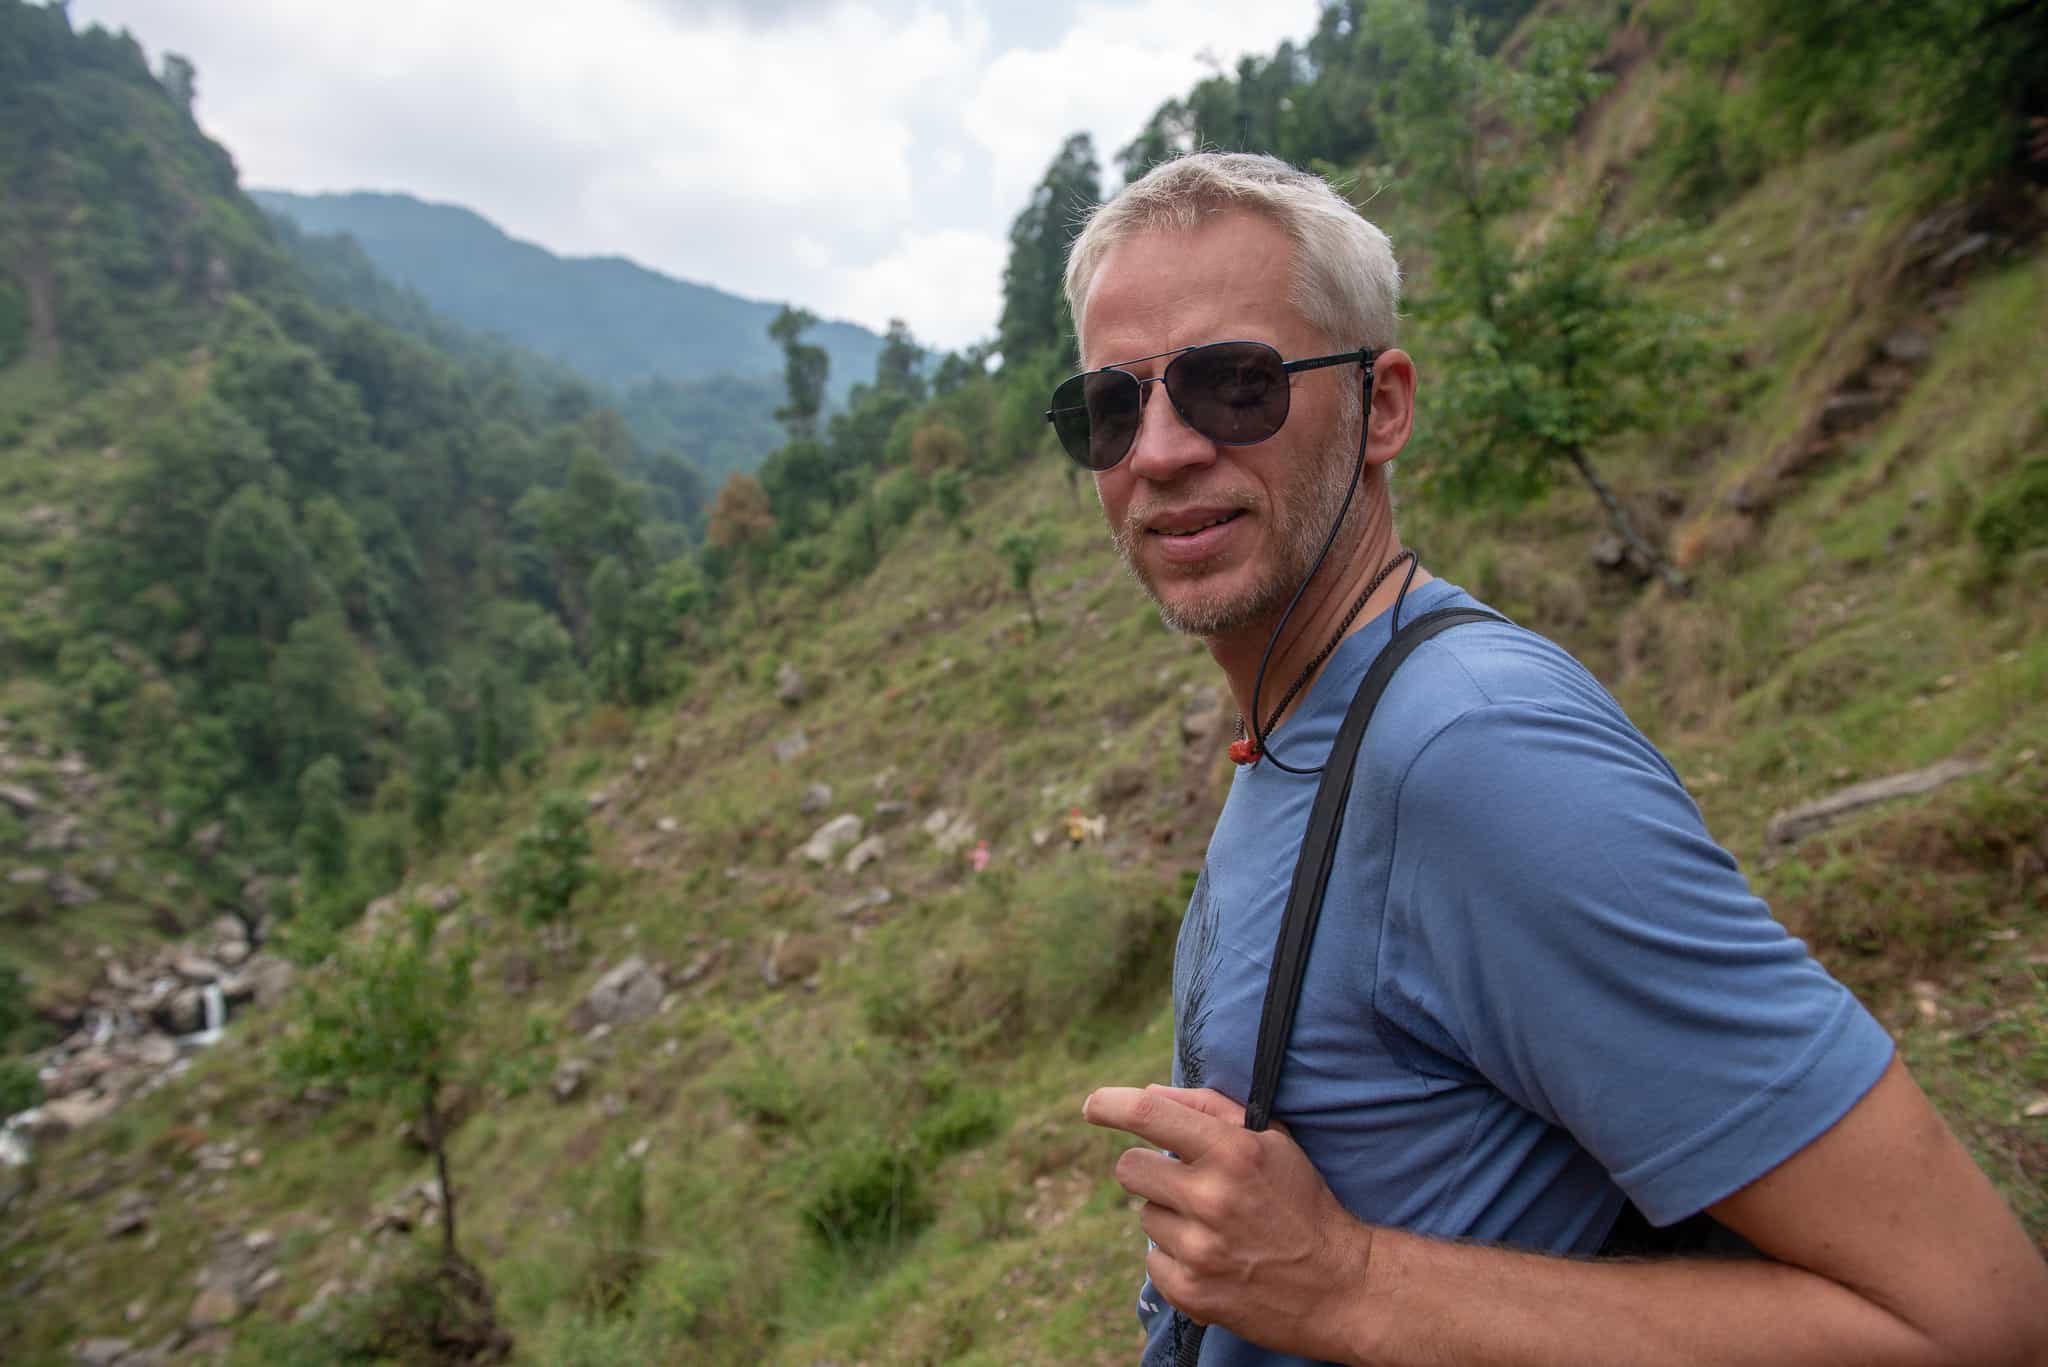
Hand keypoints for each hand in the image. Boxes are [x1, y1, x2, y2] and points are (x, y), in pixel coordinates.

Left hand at [1083, 1084, 1374, 1360]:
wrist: (1340, 1285)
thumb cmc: (1303, 1202)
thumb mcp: (1272, 1141)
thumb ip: (1210, 1109)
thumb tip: (1150, 1094)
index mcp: (1232, 1152)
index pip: (1148, 1115)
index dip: (1109, 1105)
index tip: (1092, 1106)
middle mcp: (1210, 1198)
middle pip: (1129, 1168)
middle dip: (1149, 1169)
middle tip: (1183, 1181)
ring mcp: (1199, 1249)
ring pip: (1144, 1216)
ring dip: (1170, 1217)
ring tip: (1215, 1227)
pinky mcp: (1192, 1292)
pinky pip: (1152, 1261)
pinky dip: (1175, 1258)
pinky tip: (1213, 1258)